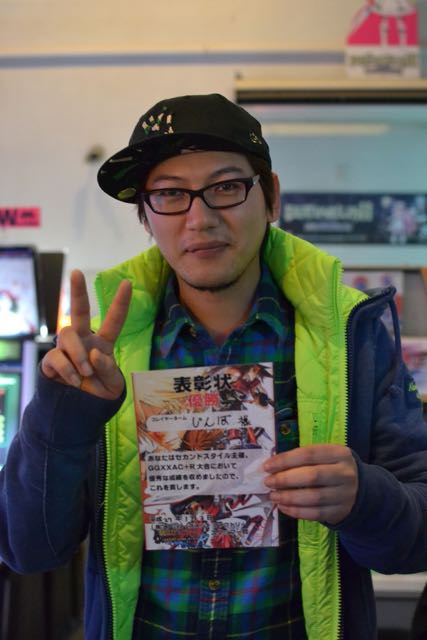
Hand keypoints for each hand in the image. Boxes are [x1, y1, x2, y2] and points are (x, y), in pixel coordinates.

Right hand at [41, 269, 131, 399]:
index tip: (127, 283)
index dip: (120, 303)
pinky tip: (74, 380)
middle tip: (76, 273)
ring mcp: (67, 350)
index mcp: (103, 343)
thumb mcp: (114, 384)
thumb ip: (109, 368)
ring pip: (67, 334)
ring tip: (85, 372)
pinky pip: (56, 356)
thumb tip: (94, 353)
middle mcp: (84, 341)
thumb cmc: (100, 393)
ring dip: (78, 353)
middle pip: (79, 311)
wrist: (81, 412)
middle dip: (77, 292)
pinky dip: (67, 369)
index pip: (114, 321)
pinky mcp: (52, 362)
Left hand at [263, 444, 357, 524]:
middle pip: (311, 476)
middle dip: (285, 479)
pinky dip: (296, 511)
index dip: (285, 460)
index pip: (308, 454)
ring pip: (313, 497)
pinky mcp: (340, 512)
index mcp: (339, 453)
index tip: (267, 466)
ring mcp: (344, 494)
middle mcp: (344, 473)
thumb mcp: (325, 457)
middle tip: (268, 482)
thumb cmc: (332, 469)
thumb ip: (303, 459)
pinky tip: (283, 507)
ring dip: (288, 497)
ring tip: (273, 496)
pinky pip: (315, 513)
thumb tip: (272, 466)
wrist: (359, 490)